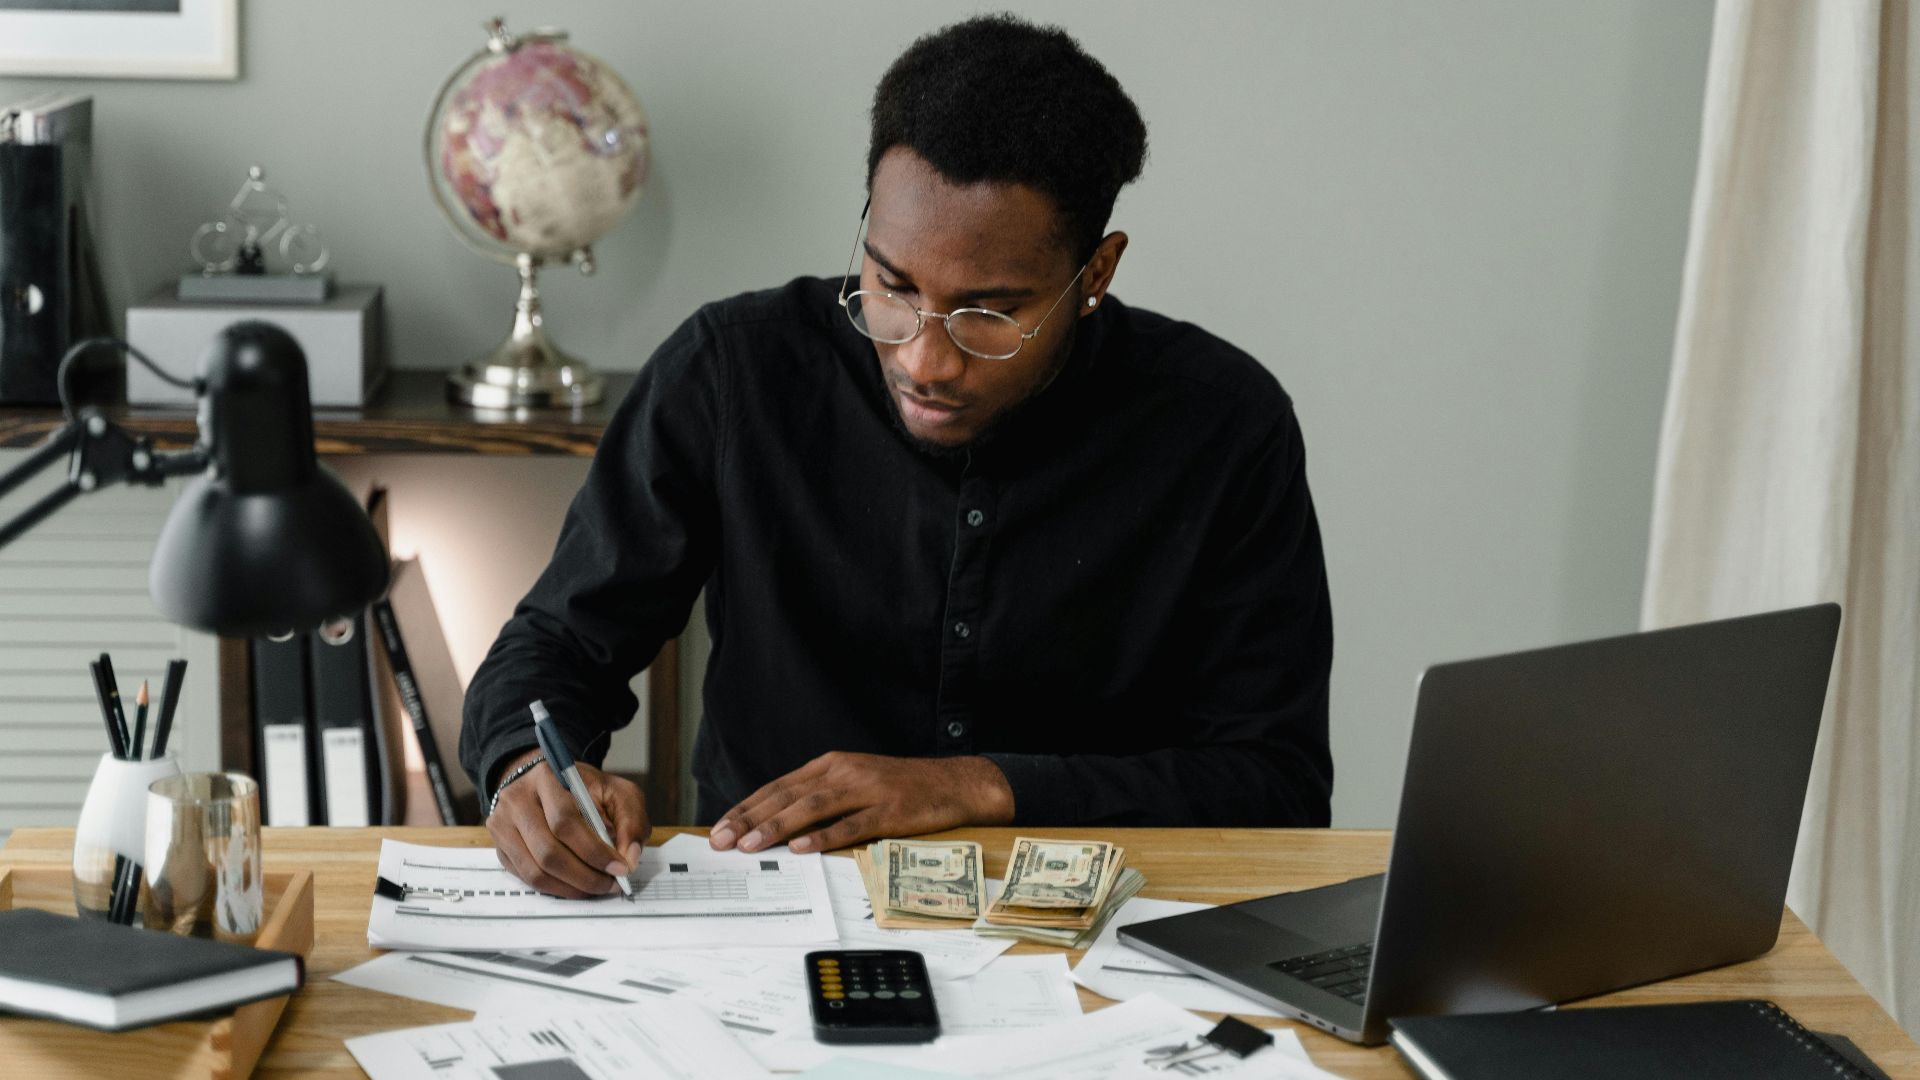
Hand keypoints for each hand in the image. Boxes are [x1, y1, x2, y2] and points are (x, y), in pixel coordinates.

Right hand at [488, 748, 650, 898]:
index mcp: (546, 777)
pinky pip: (526, 878)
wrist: (545, 783)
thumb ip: (630, 822)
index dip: (594, 851)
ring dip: (571, 887)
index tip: (620, 868)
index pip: (565, 821)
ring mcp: (503, 825)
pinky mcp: (500, 847)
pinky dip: (555, 888)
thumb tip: (629, 858)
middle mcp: (517, 800)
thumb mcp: (617, 792)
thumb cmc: (584, 789)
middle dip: (585, 875)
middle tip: (610, 884)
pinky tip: (576, 886)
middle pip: (548, 851)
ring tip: (596, 887)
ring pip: (535, 870)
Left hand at [710, 752, 1014, 854]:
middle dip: (750, 820)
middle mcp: (843, 772)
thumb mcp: (854, 782)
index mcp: (830, 765)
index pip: (777, 787)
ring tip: (750, 845)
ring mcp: (866, 789)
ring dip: (778, 827)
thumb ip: (820, 797)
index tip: (719, 828)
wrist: (954, 783)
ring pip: (812, 808)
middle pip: (787, 796)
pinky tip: (802, 847)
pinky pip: (851, 824)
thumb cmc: (900, 787)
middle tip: (721, 841)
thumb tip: (777, 825)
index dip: (746, 808)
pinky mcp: (888, 810)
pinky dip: (824, 836)